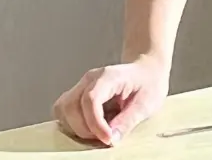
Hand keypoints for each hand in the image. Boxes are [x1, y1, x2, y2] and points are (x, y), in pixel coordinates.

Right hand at [52, 55, 169, 145]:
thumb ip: (128, 121)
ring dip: (76, 127)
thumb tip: (112, 139)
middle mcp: (90, 79)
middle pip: (71, 106)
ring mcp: (81, 86)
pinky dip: (73, 124)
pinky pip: (64, 111)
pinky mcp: (78, 95)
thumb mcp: (146, 104)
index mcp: (108, 76)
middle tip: (105, 138)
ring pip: (63, 109)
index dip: (95, 123)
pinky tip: (91, 127)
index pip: (91, 99)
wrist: (146, 71)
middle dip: (85, 129)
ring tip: (98, 132)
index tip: (108, 139)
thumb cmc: (148, 84)